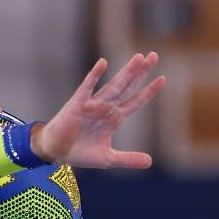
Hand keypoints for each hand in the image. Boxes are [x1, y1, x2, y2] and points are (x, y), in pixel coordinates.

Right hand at [31, 52, 165, 168]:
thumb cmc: (79, 153)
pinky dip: (95, 75)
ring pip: (114, 85)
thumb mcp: (108, 158)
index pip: (135, 102)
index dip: (149, 91)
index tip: (162, 78)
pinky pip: (87, 87)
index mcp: (114, 118)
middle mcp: (106, 108)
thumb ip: (128, 159)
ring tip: (139, 57)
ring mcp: (92, 104)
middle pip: (128, 87)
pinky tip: (103, 63)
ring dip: (126, 72)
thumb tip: (150, 163)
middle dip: (141, 72)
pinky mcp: (77, 103)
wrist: (55, 152)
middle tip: (154, 56)